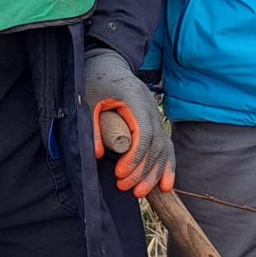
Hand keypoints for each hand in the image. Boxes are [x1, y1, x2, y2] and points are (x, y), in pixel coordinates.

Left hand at [84, 47, 174, 196]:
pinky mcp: (155, 122)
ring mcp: (156, 114)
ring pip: (163, 148)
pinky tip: (166, 185)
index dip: (135, 157)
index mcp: (135, 99)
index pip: (143, 133)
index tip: (120, 173)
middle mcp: (150, 107)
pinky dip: (167, 166)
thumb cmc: (95, 80)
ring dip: (154, 173)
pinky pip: (166, 146)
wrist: (107, 64)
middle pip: (155, 145)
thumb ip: (93, 126)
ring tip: (140, 193)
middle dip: (143, 171)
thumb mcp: (88, 100)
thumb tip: (98, 155)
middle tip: (125, 188)